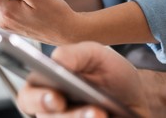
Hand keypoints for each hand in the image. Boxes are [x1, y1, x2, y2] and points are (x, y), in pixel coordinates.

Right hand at [16, 42, 149, 116]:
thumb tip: (56, 58)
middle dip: (63, 115)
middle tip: (76, 107)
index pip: (29, 97)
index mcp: (46, 87)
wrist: (136, 96)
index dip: (36, 99)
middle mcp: (54, 112)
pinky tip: (108, 116)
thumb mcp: (96, 55)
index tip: (55, 97)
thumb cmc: (110, 73)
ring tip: (100, 112)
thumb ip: (75, 54)